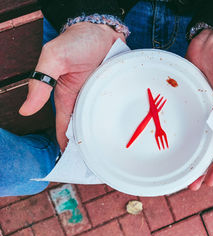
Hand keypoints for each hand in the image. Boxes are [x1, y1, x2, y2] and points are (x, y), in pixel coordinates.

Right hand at [19, 22, 124, 150]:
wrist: (102, 29)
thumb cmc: (76, 41)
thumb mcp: (54, 59)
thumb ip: (41, 82)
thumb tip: (26, 110)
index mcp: (66, 97)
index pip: (63, 126)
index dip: (65, 143)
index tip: (70, 162)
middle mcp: (83, 100)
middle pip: (84, 128)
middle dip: (87, 145)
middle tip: (95, 163)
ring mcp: (100, 96)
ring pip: (100, 121)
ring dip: (103, 135)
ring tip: (110, 153)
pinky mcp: (113, 91)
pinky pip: (113, 110)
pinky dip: (115, 120)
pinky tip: (122, 132)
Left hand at [186, 29, 212, 190]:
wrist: (210, 41)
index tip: (209, 182)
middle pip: (208, 149)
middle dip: (201, 167)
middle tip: (189, 185)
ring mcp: (200, 112)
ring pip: (194, 139)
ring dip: (188, 156)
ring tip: (178, 171)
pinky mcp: (189, 103)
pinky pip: (183, 123)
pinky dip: (179, 136)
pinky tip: (171, 144)